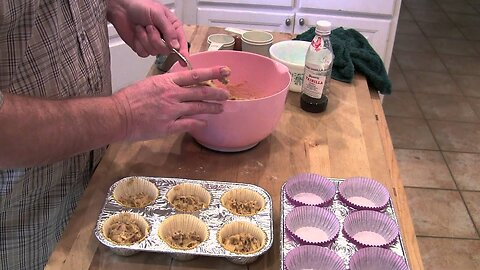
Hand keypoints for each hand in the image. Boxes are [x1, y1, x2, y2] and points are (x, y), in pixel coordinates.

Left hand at [107, 0, 187, 56]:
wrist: (122, 8)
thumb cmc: (140, 5)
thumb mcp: (158, 14)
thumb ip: (169, 31)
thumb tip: (176, 45)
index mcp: (172, 27)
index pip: (181, 42)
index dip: (183, 52)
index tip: (184, 60)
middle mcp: (165, 37)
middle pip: (167, 50)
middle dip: (156, 39)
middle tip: (150, 27)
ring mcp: (154, 43)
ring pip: (154, 52)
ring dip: (145, 39)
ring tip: (142, 28)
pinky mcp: (143, 47)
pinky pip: (144, 53)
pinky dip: (139, 44)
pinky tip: (137, 34)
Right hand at [113, 66, 230, 140]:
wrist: (118, 115)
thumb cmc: (130, 99)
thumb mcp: (149, 84)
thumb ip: (166, 84)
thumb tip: (178, 85)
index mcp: (167, 82)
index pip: (194, 75)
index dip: (212, 73)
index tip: (224, 71)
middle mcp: (172, 95)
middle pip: (201, 92)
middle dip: (216, 93)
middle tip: (226, 94)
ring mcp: (172, 111)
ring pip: (198, 108)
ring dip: (211, 108)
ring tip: (221, 108)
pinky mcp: (169, 126)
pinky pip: (189, 124)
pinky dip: (198, 123)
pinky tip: (204, 122)